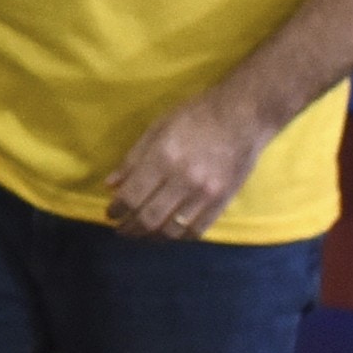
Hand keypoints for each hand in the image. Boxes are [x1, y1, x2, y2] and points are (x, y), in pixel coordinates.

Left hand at [104, 91, 274, 240]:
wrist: (243, 116)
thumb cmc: (196, 115)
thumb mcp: (157, 127)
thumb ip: (133, 158)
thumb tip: (112, 185)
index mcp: (163, 157)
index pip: (131, 196)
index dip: (116, 210)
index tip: (110, 214)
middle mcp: (183, 179)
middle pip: (149, 218)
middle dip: (130, 228)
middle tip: (121, 230)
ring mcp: (205, 193)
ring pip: (172, 230)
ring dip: (151, 237)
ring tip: (141, 234)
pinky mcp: (223, 201)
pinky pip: (197, 231)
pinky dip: (178, 237)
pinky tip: (168, 233)